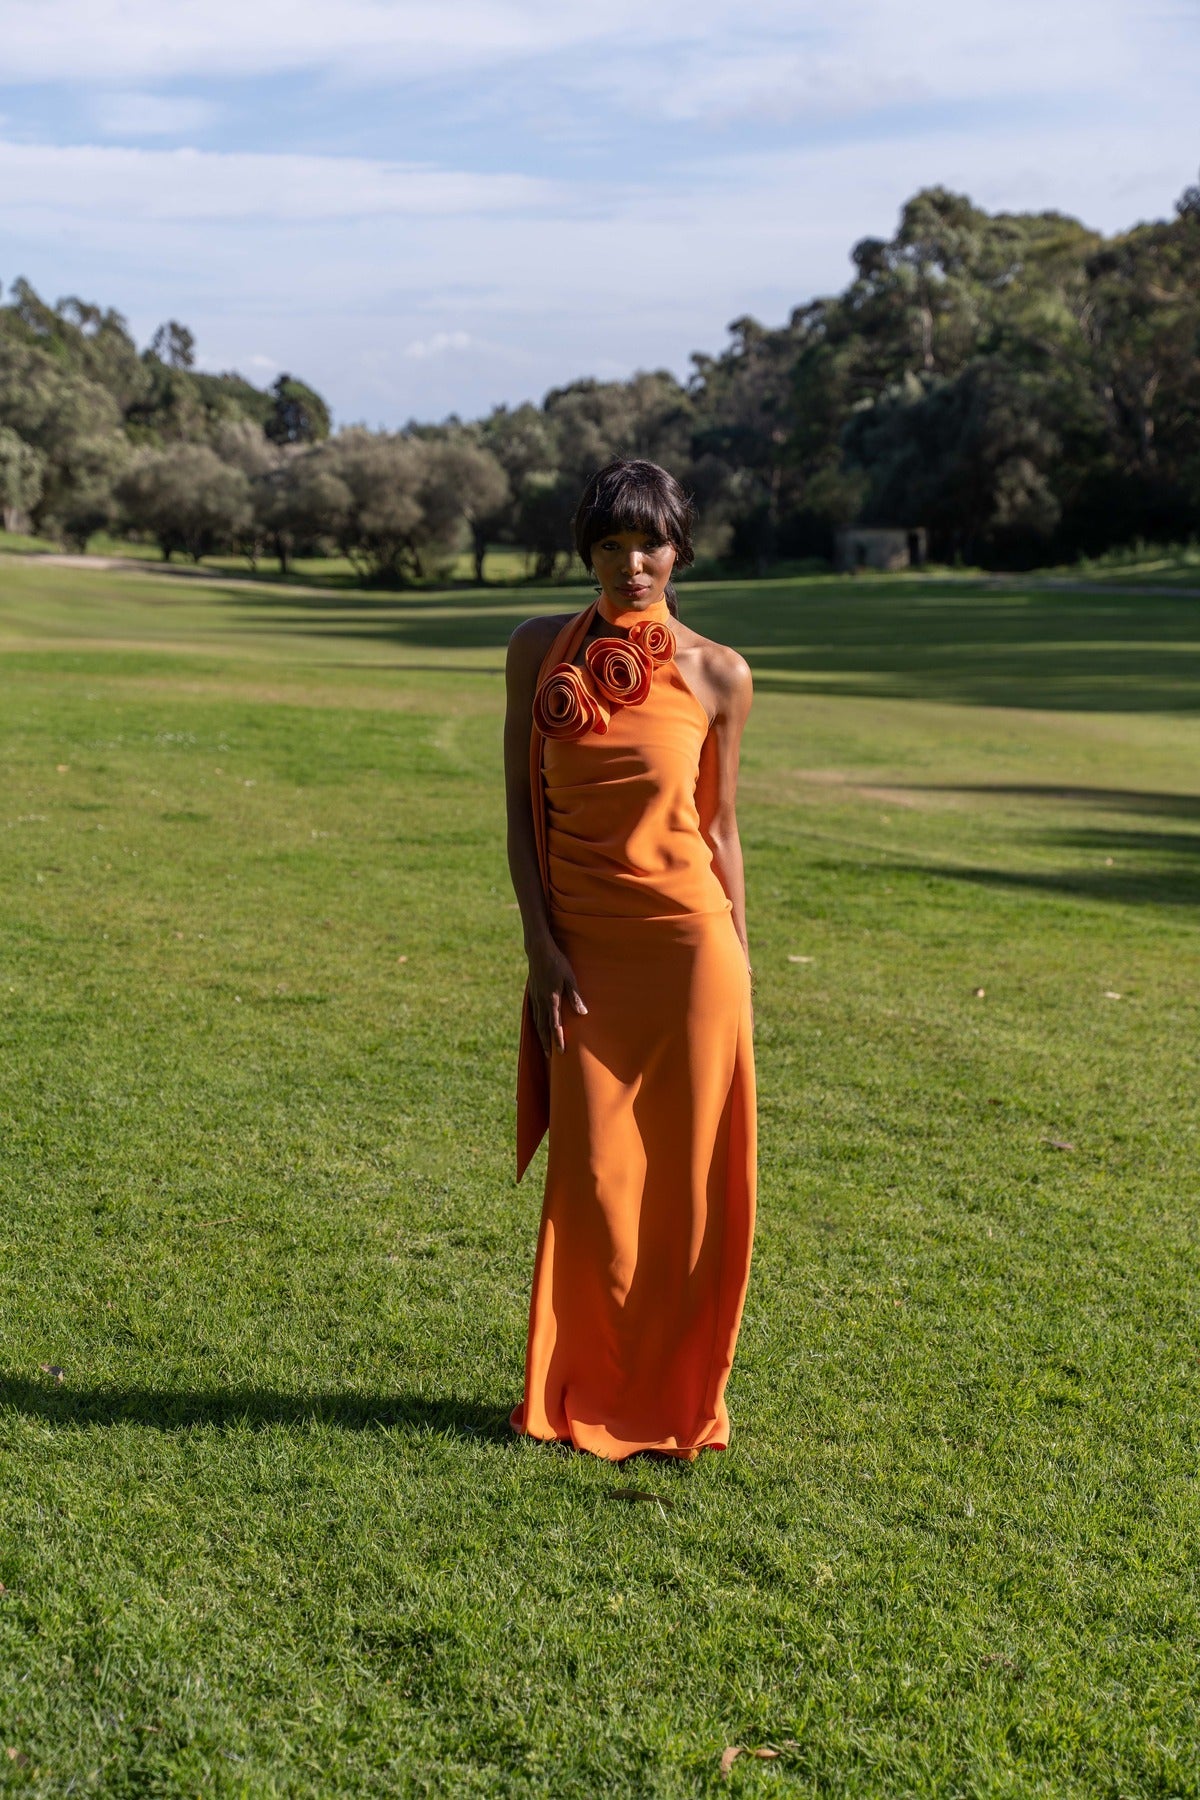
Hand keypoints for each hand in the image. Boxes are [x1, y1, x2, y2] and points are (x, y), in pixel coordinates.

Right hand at [527, 940, 586, 1055]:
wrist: (538, 950)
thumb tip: (583, 1013)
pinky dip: (536, 1023)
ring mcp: (535, 997)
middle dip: (547, 1042)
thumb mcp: (570, 977)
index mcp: (552, 999)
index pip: (555, 1024)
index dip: (558, 1039)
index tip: (561, 1051)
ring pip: (537, 1021)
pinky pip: (534, 1012)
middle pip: (543, 1027)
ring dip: (540, 1035)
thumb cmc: (557, 962)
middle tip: (549, 1056)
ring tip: (543, 1046)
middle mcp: (541, 1001)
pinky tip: (538, 1026)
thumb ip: (575, 996)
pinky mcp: (533, 992)